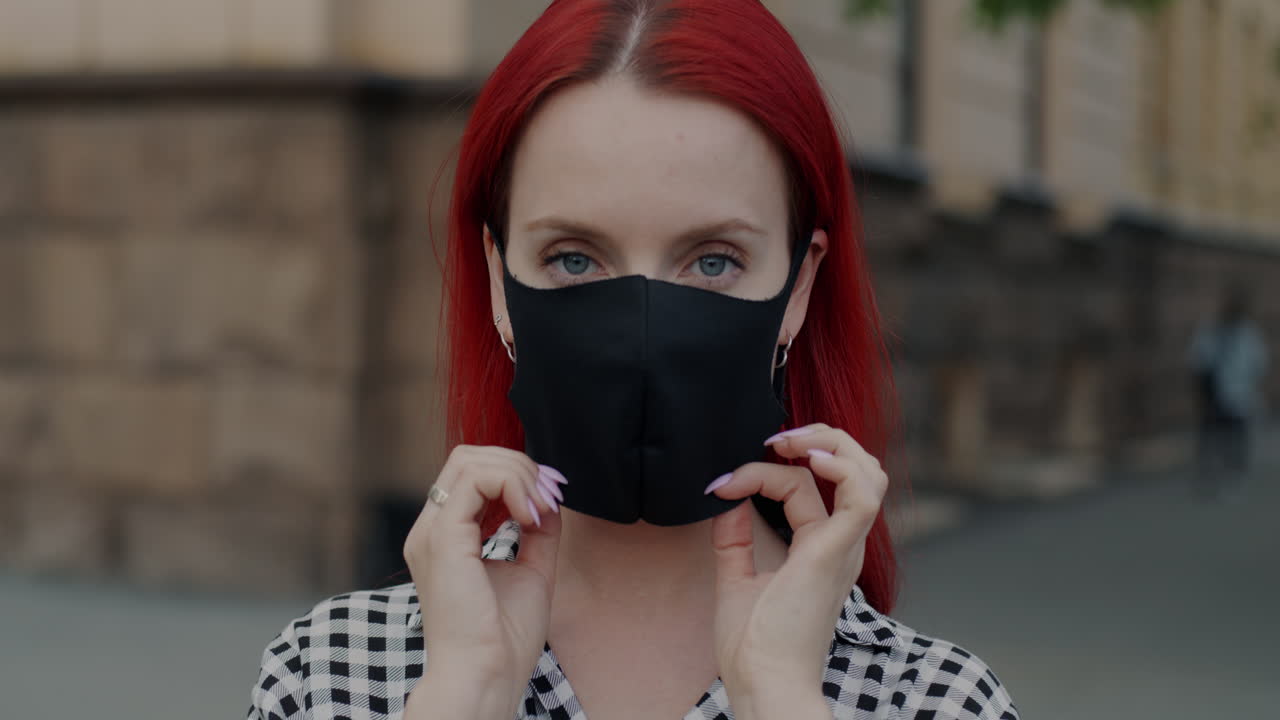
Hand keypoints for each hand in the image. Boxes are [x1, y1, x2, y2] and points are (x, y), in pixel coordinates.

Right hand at [402, 445, 565, 719]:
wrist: (486, 677)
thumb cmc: (503, 639)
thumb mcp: (531, 570)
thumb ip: (538, 531)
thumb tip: (550, 497)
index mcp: (445, 538)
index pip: (472, 475)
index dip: (517, 474)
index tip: (551, 499)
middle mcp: (431, 530)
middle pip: (469, 458)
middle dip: (519, 466)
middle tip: (550, 496)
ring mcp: (432, 532)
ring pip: (470, 460)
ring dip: (517, 473)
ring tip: (541, 507)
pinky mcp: (443, 538)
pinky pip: (474, 480)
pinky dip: (511, 484)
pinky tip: (530, 515)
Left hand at [706, 423, 887, 718]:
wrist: (763, 681)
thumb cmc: (753, 646)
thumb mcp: (736, 579)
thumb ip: (734, 539)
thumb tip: (728, 497)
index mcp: (821, 549)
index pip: (804, 486)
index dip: (762, 470)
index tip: (720, 484)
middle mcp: (841, 544)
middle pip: (852, 468)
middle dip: (816, 438)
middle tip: (773, 438)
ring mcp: (844, 546)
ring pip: (865, 472)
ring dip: (828, 442)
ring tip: (788, 441)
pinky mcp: (837, 551)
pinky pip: (860, 495)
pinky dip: (840, 466)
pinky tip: (808, 458)